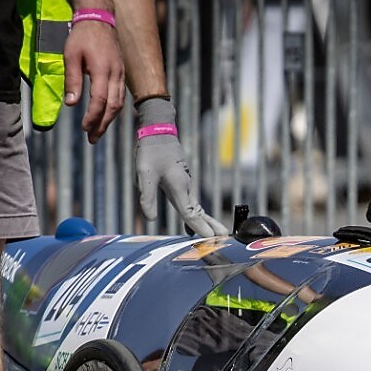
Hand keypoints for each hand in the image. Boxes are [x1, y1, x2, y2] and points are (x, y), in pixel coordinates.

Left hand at [63, 19, 124, 142]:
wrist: (98, 18)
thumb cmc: (81, 36)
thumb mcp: (71, 56)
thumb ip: (72, 81)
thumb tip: (71, 104)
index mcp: (102, 70)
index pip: (100, 100)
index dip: (93, 117)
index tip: (84, 128)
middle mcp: (116, 74)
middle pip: (113, 107)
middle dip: (102, 125)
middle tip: (92, 139)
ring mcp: (121, 74)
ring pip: (119, 103)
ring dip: (109, 120)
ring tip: (97, 132)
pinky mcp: (121, 73)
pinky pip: (120, 96)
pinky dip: (113, 109)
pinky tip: (105, 116)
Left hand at [135, 97, 227, 235]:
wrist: (159, 131)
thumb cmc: (150, 151)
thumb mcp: (144, 173)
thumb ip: (147, 196)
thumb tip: (151, 219)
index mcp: (179, 187)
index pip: (190, 213)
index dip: (201, 227)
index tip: (213, 239)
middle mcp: (186, 188)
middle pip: (200, 212)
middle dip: (212, 226)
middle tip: (225, 239)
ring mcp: (185, 185)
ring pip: (198, 208)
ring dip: (207, 221)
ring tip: (217, 234)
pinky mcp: (182, 183)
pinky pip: (192, 203)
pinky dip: (197, 214)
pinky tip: (195, 221)